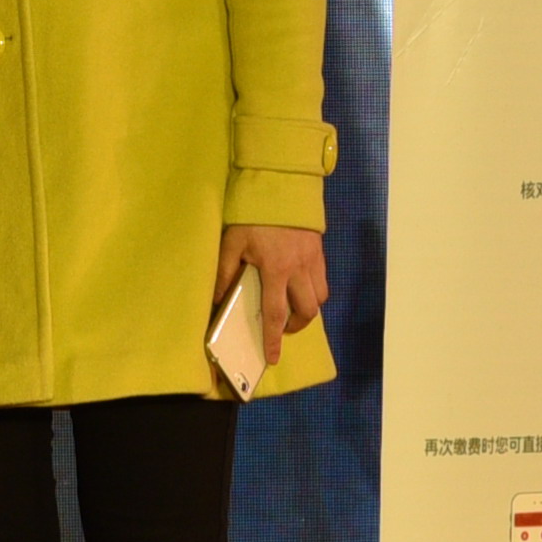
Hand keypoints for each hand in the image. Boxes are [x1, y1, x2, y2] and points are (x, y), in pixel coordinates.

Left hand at [213, 223, 329, 345]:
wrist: (281, 184)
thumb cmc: (253, 213)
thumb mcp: (232, 241)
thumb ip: (225, 271)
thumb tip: (218, 300)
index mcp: (276, 269)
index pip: (277, 313)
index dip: (274, 338)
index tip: (273, 357)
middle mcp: (299, 269)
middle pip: (307, 311)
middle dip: (296, 326)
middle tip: (283, 329)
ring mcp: (313, 259)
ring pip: (320, 297)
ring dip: (308, 309)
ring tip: (293, 309)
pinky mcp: (319, 250)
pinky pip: (323, 280)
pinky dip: (314, 290)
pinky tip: (300, 286)